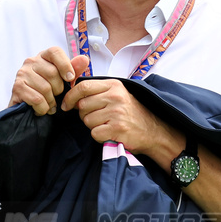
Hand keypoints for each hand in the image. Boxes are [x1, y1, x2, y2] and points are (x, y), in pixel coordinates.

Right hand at [10, 48, 90, 114]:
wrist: (26, 109)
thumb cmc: (46, 92)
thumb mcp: (62, 80)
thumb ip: (73, 70)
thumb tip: (84, 59)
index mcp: (43, 56)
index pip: (55, 52)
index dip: (65, 64)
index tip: (70, 78)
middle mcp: (30, 62)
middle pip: (52, 73)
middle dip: (58, 89)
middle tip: (56, 97)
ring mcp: (22, 74)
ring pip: (45, 88)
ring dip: (51, 101)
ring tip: (49, 104)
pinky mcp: (17, 88)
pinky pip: (37, 99)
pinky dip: (43, 108)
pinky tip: (41, 109)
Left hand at [61, 76, 180, 159]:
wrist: (153, 131)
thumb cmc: (131, 113)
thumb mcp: (117, 94)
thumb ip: (97, 90)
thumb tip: (71, 89)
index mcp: (114, 85)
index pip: (83, 86)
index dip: (70, 97)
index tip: (67, 105)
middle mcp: (115, 96)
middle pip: (82, 105)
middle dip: (83, 114)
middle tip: (97, 117)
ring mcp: (117, 112)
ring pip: (87, 120)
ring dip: (92, 126)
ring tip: (106, 124)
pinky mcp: (117, 128)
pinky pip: (94, 133)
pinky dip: (99, 136)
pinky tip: (110, 133)